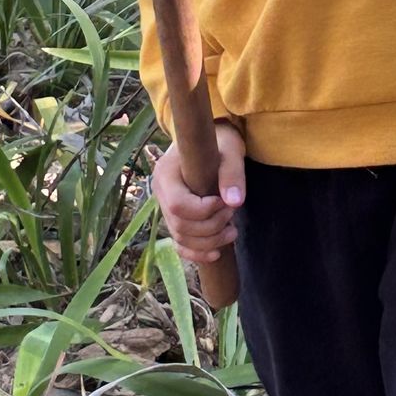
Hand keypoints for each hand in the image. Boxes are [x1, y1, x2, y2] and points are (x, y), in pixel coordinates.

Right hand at [151, 120, 245, 265]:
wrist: (209, 141)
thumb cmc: (219, 142)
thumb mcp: (230, 151)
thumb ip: (232, 174)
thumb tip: (235, 202)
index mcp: (166, 173)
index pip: (177, 205)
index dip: (203, 211)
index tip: (224, 202)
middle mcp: (160, 192)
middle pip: (180, 225)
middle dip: (211, 227)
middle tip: (232, 213)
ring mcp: (164, 207)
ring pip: (181, 238)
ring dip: (209, 242)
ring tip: (232, 231)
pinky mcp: (174, 218)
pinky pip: (179, 244)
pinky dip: (196, 253)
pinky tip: (216, 254)